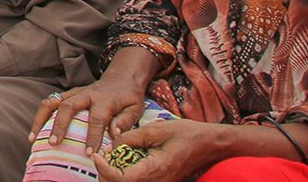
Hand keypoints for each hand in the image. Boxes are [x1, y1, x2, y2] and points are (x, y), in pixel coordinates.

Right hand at [31, 77, 148, 154]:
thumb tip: (113, 134)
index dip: (92, 136)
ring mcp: (74, 93)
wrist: (122, 77)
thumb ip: (124, 121)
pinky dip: (40, 115)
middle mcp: (86, 94)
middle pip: (68, 106)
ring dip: (41, 119)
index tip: (88, 152)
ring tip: (33, 138)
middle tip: (53, 143)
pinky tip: (36, 130)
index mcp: (105, 100)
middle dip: (59, 125)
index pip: (97, 119)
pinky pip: (50, 102)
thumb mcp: (135, 109)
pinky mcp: (68, 94)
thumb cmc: (128, 97)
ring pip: (53, 102)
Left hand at [95, 119, 223, 180]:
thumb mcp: (155, 130)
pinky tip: (124, 163)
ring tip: (109, 160)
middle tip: (100, 158)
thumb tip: (110, 147)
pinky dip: (127, 177)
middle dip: (106, 175)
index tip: (97, 156)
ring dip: (115, 177)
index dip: (104, 169)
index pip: (122, 179)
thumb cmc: (186, 133)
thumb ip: (130, 138)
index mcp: (155, 169)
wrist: (210, 143)